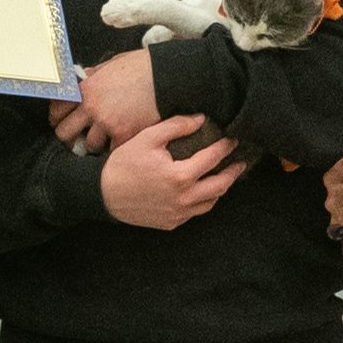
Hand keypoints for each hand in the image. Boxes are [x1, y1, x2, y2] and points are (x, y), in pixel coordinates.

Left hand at [55, 48, 163, 150]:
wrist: (166, 76)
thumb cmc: (141, 67)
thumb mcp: (110, 65)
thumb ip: (93, 75)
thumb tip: (83, 78)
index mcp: (86, 89)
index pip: (56, 110)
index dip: (57, 118)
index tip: (62, 121)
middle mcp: (92, 108)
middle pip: (64, 133)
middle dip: (70, 136)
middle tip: (78, 136)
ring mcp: (107, 123)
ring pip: (89, 145)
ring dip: (95, 143)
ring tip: (103, 139)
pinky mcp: (124, 134)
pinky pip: (111, 150)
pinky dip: (115, 148)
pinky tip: (119, 141)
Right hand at [100, 116, 247, 228]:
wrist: (102, 194)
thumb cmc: (124, 164)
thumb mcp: (148, 138)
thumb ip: (176, 126)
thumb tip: (201, 119)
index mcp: (180, 176)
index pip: (212, 159)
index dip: (225, 148)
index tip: (232, 140)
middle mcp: (184, 198)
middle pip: (220, 186)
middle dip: (233, 173)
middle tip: (240, 163)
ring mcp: (178, 214)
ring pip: (210, 203)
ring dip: (220, 189)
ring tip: (223, 178)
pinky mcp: (170, 223)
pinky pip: (194, 214)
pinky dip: (202, 202)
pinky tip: (201, 193)